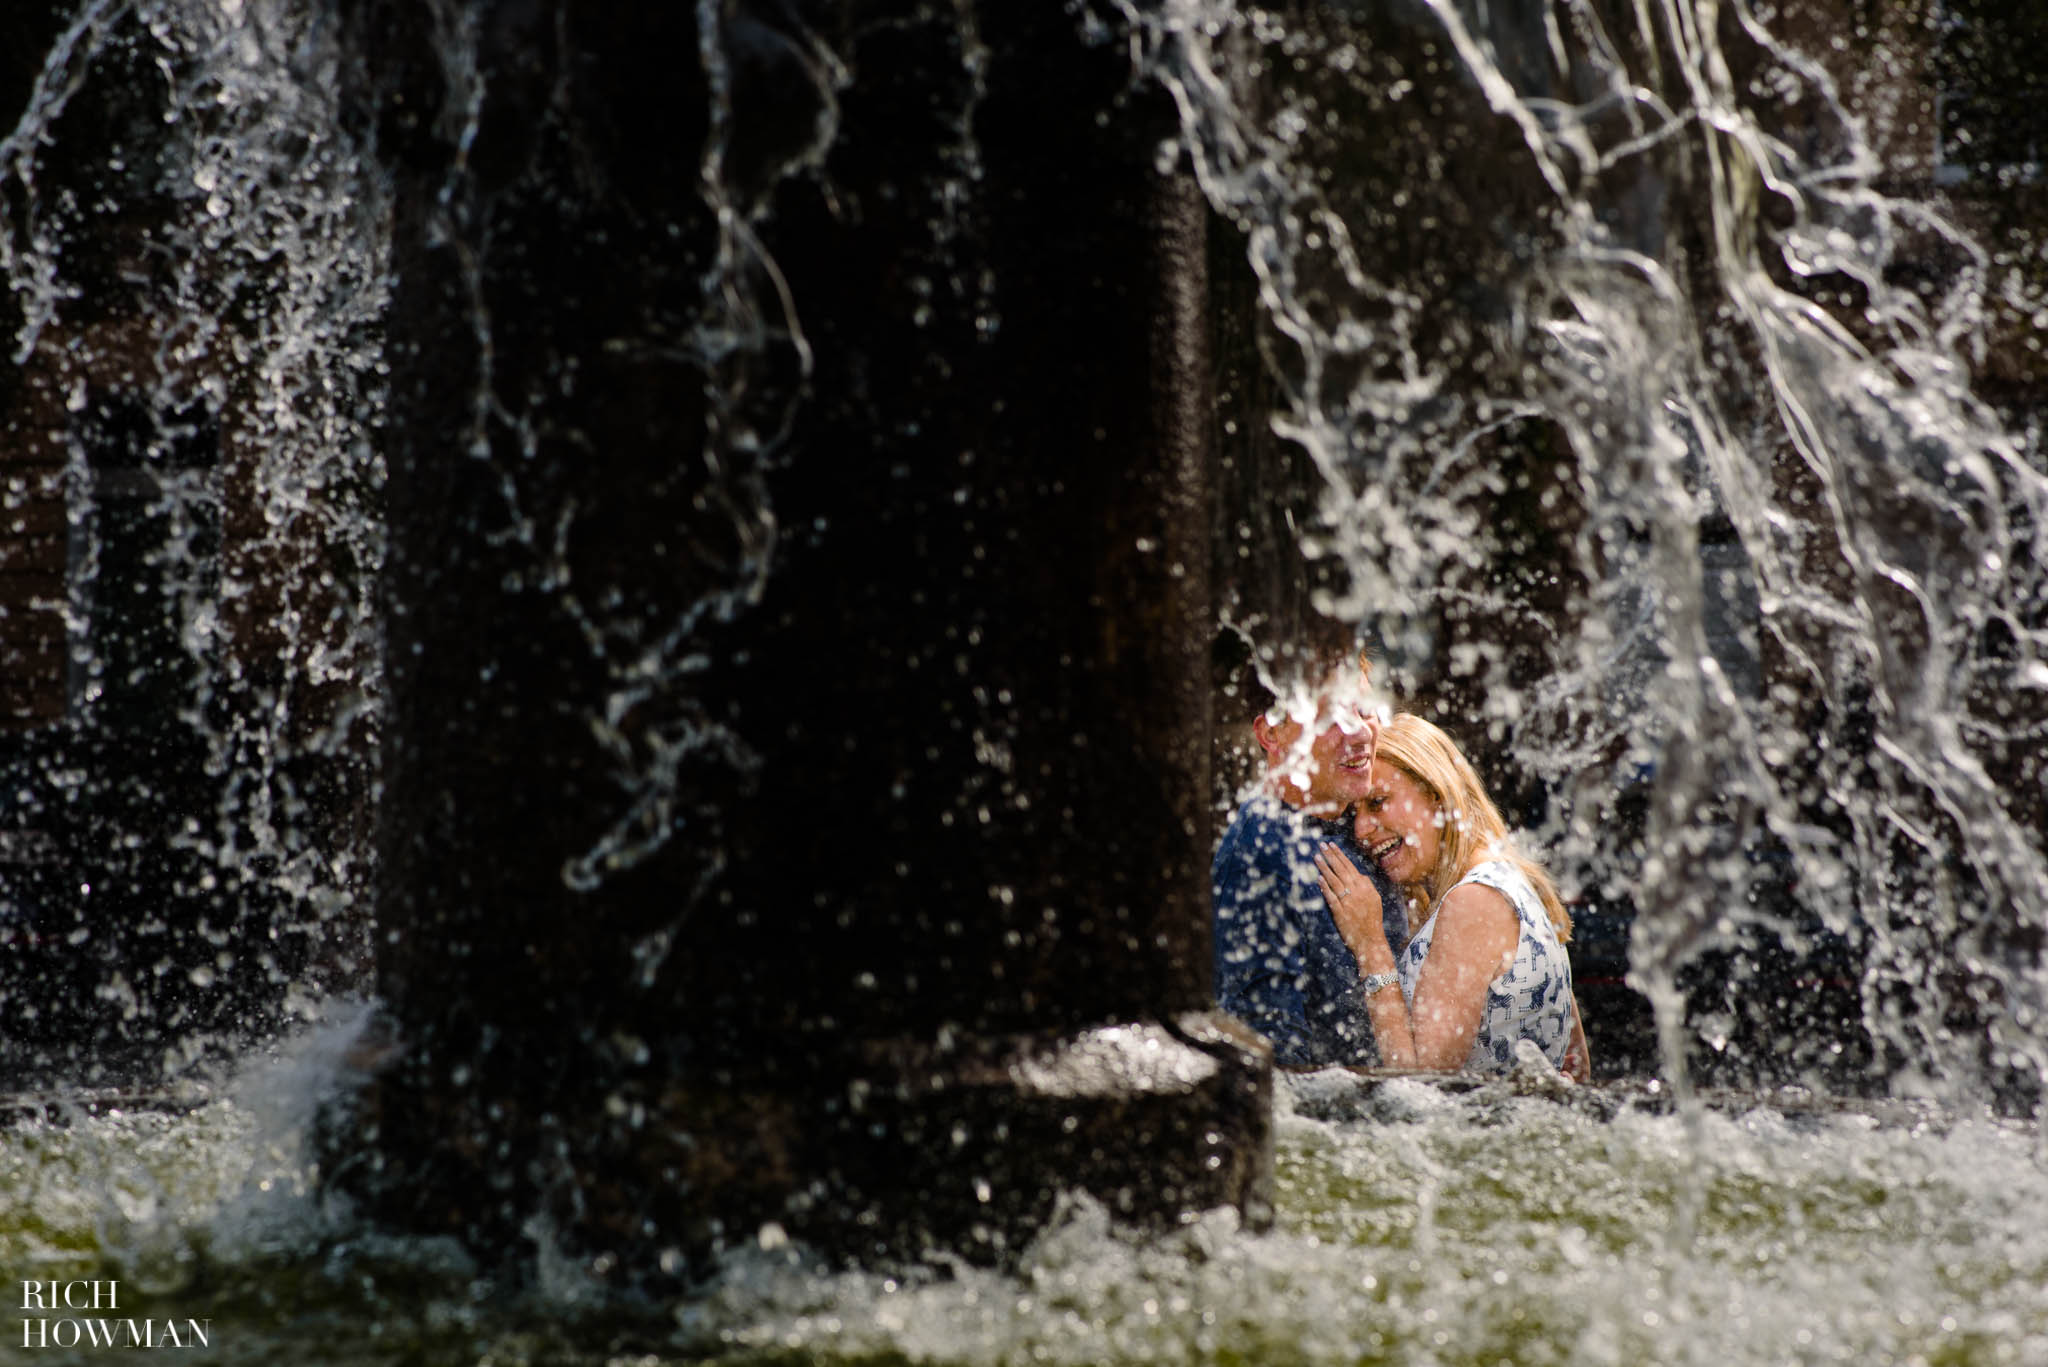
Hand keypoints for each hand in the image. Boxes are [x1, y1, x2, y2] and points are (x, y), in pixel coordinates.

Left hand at [1315, 842, 1387, 962]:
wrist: (1371, 941)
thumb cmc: (1372, 920)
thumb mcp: (1375, 900)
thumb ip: (1368, 886)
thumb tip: (1360, 875)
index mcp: (1365, 888)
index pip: (1350, 867)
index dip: (1340, 855)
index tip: (1332, 845)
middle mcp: (1357, 893)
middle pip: (1341, 871)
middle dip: (1330, 856)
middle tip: (1321, 845)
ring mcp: (1348, 902)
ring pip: (1334, 881)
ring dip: (1324, 868)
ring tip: (1316, 857)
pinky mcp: (1340, 913)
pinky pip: (1331, 897)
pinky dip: (1325, 887)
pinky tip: (1318, 878)